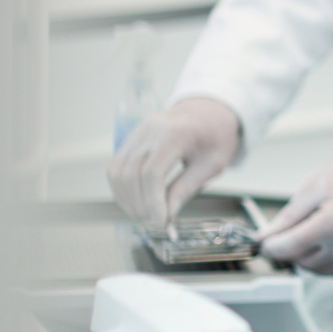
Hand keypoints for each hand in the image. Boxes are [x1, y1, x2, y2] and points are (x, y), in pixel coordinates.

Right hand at [107, 97, 242, 231]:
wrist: (210, 110)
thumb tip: (167, 215)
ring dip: (125, 198)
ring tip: (143, 215)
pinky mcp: (131, 139)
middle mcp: (150, 130)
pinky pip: (116, 166)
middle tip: (152, 222)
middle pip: (131, 173)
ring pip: (117, 171)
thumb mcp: (213, 163)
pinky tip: (134, 201)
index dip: (153, 200)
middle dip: (139, 203)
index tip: (161, 220)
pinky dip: (121, 187)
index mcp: (176, 133)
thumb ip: (187, 187)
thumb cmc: (216, 135)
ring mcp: (137, 132)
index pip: (153, 172)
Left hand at [258, 152, 332, 274]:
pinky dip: (329, 260)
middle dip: (292, 251)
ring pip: (320, 271)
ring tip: (318, 233)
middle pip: (304, 262)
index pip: (291, 247)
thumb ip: (286, 218)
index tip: (266, 245)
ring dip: (311, 257)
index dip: (273, 247)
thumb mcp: (313, 189)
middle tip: (293, 233)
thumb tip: (264, 239)